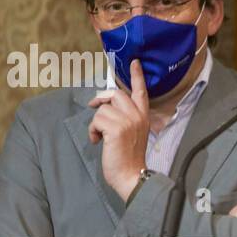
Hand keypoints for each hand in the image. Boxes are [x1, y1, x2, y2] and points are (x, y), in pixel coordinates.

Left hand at [88, 60, 149, 200]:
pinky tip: (97, 141)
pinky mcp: (116, 128)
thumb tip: (106, 107)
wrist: (132, 175)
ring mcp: (128, 121)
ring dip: (95, 123)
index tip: (133, 62)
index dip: (136, 76)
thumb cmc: (129, 157)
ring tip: (100, 137)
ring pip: (102, 109)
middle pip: (115, 94)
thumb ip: (126, 118)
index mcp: (143, 116)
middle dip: (101, 100)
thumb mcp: (133, 133)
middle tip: (94, 107)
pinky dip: (92, 131)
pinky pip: (96, 120)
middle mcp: (137, 115)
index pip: (140, 91)